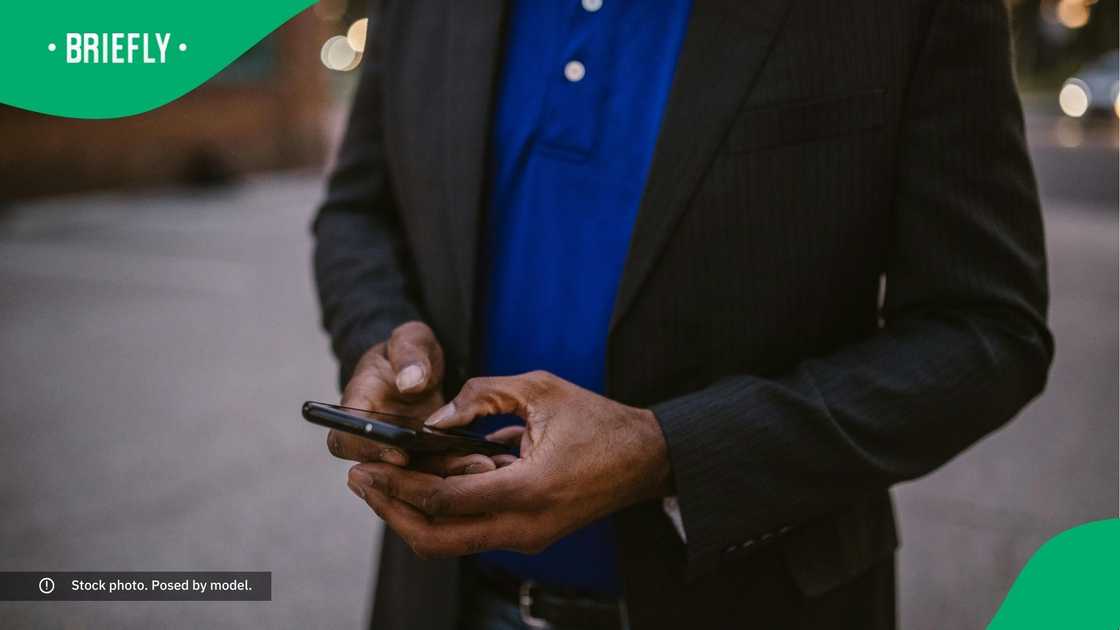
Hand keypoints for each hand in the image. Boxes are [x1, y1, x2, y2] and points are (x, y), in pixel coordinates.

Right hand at [327, 321, 499, 475]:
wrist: (421, 366)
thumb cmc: (409, 351)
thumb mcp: (410, 341)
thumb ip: (409, 355)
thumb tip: (409, 382)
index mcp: (358, 405)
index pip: (345, 439)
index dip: (366, 450)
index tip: (399, 452)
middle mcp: (373, 436)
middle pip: (381, 471)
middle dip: (417, 476)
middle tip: (454, 469)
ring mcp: (397, 452)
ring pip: (414, 477)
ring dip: (444, 477)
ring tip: (480, 465)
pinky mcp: (422, 459)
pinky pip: (436, 472)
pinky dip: (458, 470)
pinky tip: (487, 464)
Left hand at [345, 371, 672, 556]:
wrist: (647, 459)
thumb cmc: (599, 422)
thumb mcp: (540, 389)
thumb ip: (481, 396)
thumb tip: (435, 420)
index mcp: (529, 490)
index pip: (444, 500)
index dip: (398, 485)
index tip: (366, 467)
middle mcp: (524, 526)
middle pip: (436, 538)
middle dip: (391, 511)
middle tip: (361, 481)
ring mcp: (526, 537)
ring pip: (450, 542)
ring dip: (411, 516)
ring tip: (380, 484)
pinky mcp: (527, 535)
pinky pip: (470, 532)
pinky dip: (439, 514)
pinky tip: (419, 484)